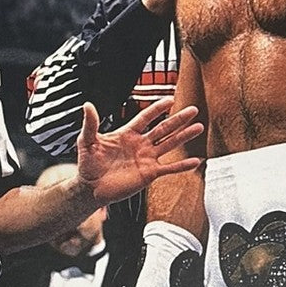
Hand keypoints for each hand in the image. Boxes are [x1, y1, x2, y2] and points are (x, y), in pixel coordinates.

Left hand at [73, 98, 202, 207]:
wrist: (90, 188)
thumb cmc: (88, 164)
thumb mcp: (87, 141)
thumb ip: (90, 124)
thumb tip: (87, 105)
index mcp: (127, 134)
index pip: (145, 117)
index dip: (157, 108)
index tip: (170, 99)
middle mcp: (140, 144)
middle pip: (163, 128)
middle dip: (178, 119)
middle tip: (193, 110)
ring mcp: (146, 159)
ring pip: (169, 145)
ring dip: (184, 136)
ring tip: (198, 127)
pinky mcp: (149, 174)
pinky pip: (169, 168)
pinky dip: (182, 165)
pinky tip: (195, 161)